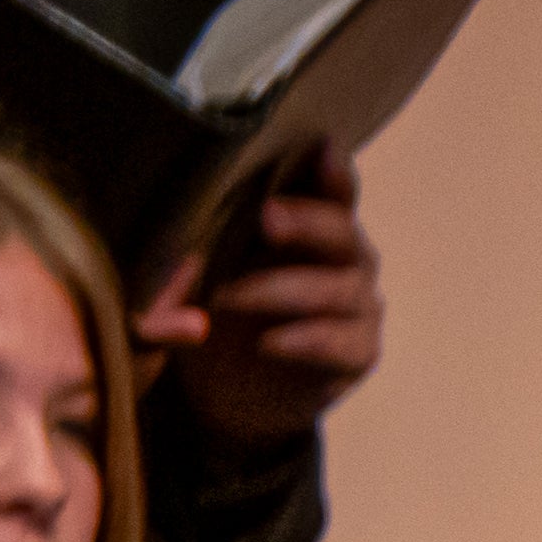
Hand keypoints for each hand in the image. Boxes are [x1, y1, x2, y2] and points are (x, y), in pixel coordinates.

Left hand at [135, 137, 383, 448]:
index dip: (333, 172)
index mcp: (308, 227)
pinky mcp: (359, 353)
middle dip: (307, 223)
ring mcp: (357, 307)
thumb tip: (182, 261)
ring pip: (342, 289)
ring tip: (231, 298)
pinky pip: (345, 342)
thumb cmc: (212, 313)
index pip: (332, 191)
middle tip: (267, 218)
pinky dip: (307, 339)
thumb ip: (187, 260)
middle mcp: (344, 260)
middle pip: (343, 234)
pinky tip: (269, 343)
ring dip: (283, 289)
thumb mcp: (188, 275)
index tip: (319, 148)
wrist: (224, 393)